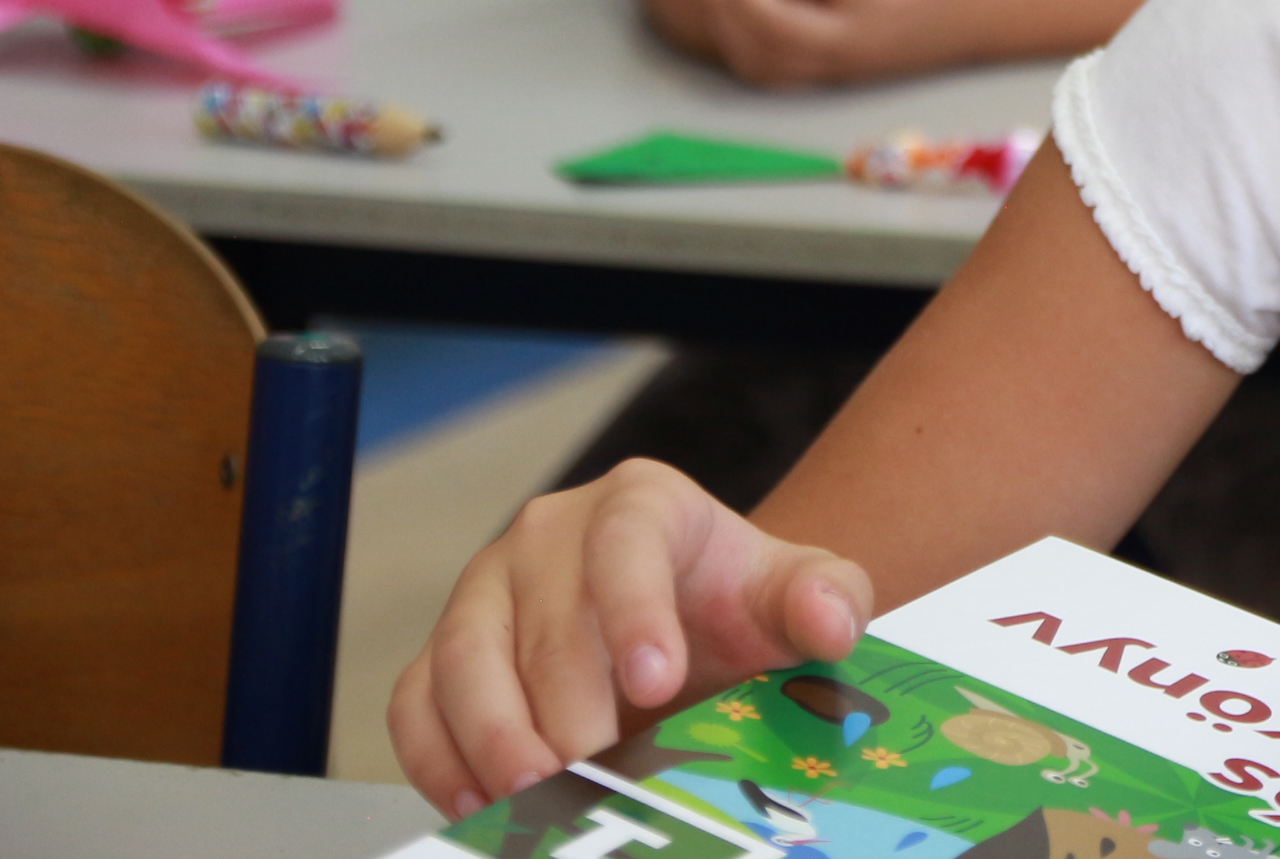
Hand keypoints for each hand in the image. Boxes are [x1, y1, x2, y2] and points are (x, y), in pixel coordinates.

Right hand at [388, 458, 872, 819]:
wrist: (690, 631)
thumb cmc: (736, 608)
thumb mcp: (795, 594)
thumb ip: (826, 598)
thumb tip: (832, 623)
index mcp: (640, 503)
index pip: (626, 541)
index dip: (635, 608)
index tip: (659, 680)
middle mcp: (549, 536)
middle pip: (540, 615)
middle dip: (563, 700)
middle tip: (591, 768)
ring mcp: (488, 594)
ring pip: (461, 656)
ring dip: (491, 733)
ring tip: (531, 794)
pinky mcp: (446, 655)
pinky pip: (418, 702)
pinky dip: (438, 758)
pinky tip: (479, 805)